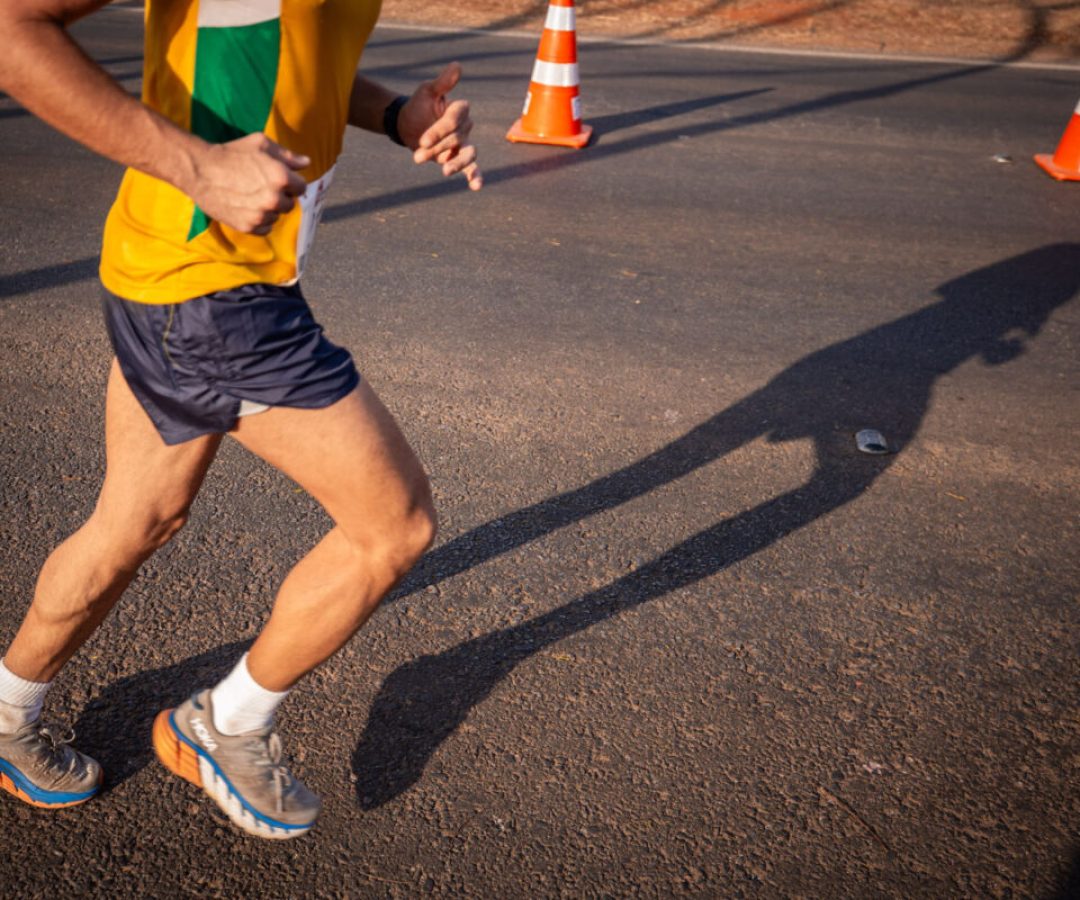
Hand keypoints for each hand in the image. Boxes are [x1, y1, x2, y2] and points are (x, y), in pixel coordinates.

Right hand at [188, 133, 309, 234]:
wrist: (200, 170)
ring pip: (277, 216)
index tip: (280, 179)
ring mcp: (261, 215)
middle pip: (290, 204)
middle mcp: (274, 199)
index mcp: (280, 177)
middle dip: (280, 196)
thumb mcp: (260, 144)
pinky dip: (259, 221)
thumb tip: (306, 162)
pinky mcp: (249, 226)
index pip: (301, 187)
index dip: (292, 182)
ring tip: (251, 195)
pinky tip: (247, 207)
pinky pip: (265, 228)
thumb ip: (287, 155)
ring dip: (269, 209)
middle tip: (262, 186)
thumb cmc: (231, 153)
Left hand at [399, 62, 482, 190]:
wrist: (407, 125)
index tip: (423, 141)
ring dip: (456, 164)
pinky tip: (476, 186)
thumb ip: (443, 83)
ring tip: (445, 172)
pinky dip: (475, 176)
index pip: (454, 120)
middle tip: (417, 157)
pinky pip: (472, 167)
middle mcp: (465, 126)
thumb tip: (457, 65)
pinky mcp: (460, 158)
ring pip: (467, 154)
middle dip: (437, 148)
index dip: (439, 131)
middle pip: (456, 139)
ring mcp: (463, 143)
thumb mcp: (427, 92)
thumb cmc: (418, 105)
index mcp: (459, 108)